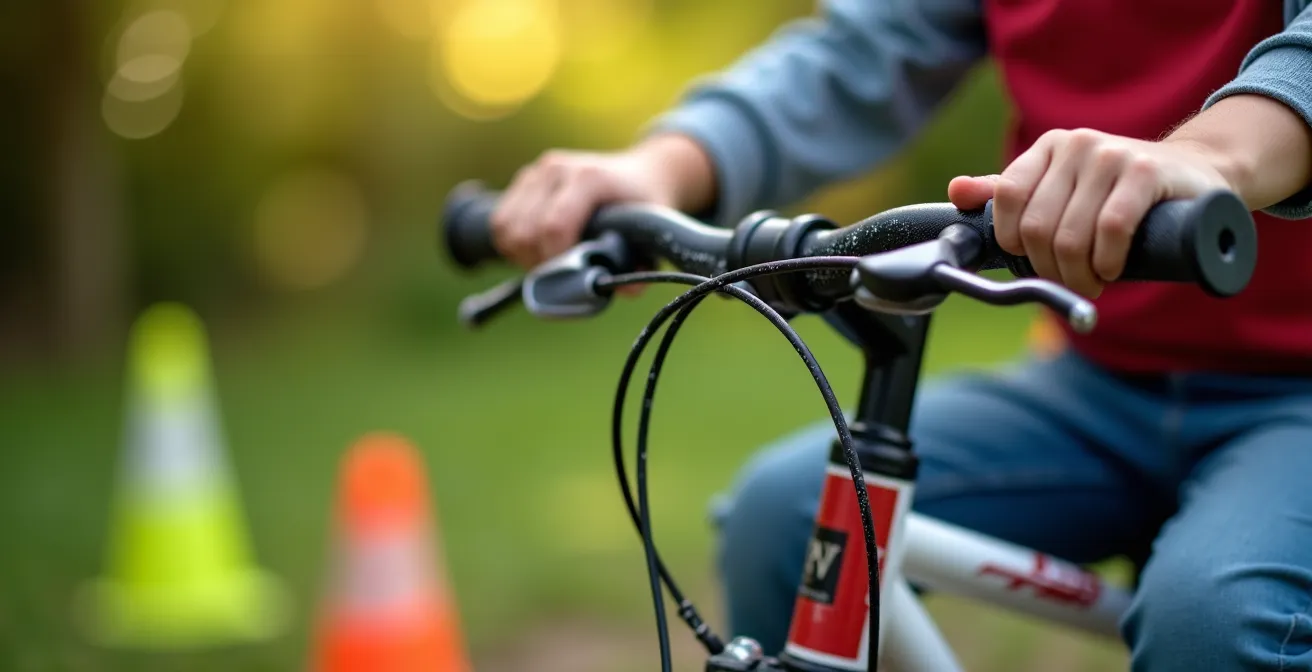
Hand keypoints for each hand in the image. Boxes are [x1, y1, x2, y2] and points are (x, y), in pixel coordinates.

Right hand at [491, 134, 713, 276]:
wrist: (641, 172)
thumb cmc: (644, 206)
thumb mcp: (652, 235)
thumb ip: (638, 267)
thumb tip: (616, 290)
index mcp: (588, 178)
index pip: (553, 227)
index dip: (554, 261)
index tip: (568, 278)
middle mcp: (557, 168)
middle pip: (523, 230)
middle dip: (536, 263)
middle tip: (557, 275)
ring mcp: (537, 171)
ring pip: (505, 225)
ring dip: (520, 255)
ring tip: (546, 263)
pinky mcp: (525, 178)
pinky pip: (500, 219)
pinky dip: (511, 243)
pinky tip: (534, 249)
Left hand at [947, 128, 1235, 297]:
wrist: (1198, 173)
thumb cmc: (1120, 192)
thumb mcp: (1062, 187)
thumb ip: (1009, 192)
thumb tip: (956, 192)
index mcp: (1048, 148)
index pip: (1006, 199)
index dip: (1014, 242)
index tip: (1034, 260)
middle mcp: (1076, 145)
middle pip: (1038, 228)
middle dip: (1050, 269)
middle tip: (1071, 282)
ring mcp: (1111, 155)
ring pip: (1071, 235)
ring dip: (1080, 275)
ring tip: (1094, 281)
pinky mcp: (1146, 171)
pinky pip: (1111, 229)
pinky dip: (1108, 260)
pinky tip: (1112, 268)